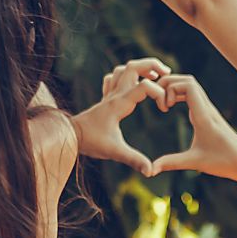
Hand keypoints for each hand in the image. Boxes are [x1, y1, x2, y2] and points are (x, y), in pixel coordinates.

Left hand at [71, 58, 169, 175]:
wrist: (68, 137)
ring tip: (154, 75)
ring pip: (123, 69)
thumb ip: (134, 159)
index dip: (160, 93)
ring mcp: (108, 95)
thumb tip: (151, 171)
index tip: (164, 108)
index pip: (145, 86)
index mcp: (120, 104)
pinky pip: (113, 79)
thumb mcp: (114, 152)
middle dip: (152, 65)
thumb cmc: (90, 142)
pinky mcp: (104, 100)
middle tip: (167, 73)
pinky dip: (124, 76)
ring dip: (139, 68)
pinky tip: (131, 84)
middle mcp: (114, 95)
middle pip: (133, 67)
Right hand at [150, 75, 236, 179]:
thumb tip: (150, 171)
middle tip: (158, 100)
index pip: (189, 85)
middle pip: (189, 80)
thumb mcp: (194, 162)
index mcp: (204, 116)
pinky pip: (194, 95)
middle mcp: (207, 109)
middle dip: (170, 83)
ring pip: (192, 86)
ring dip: (175, 88)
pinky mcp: (209, 114)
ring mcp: (209, 110)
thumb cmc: (223, 162)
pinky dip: (181, 94)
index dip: (171, 88)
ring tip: (164, 104)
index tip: (164, 107)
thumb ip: (170, 163)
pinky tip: (172, 106)